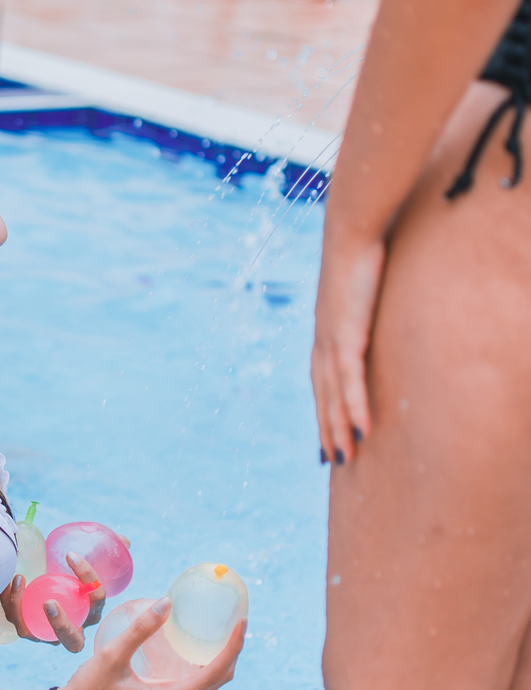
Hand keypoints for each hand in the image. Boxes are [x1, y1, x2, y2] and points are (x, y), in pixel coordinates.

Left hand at [0, 536, 128, 652]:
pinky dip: (10, 601)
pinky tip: (8, 580)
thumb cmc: (73, 577)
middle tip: (49, 602)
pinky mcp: (26, 630)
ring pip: (34, 634)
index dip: (89, 581)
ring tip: (19, 580)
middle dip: (61, 625)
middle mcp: (71, 631)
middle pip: (71, 640)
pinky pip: (16, 620)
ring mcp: (46, 635)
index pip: (96, 602)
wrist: (46, 587)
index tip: (71, 555)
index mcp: (91, 613)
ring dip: (24, 611)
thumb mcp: (86, 566)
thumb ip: (107, 552)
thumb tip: (124, 539)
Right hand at [53, 598, 244, 689]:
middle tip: (235, 619)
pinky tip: (194, 641)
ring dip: (219, 655)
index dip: (233, 646)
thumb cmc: (91, 687)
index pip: (216, 672)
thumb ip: (140, 629)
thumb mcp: (112, 655)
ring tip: (222, 627)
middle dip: (231, 649)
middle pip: (219, 677)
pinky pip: (193, 679)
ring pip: (208, 680)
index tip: (242, 621)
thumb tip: (167, 602)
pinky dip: (202, 661)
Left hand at [311, 233, 386, 464]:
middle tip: (336, 459)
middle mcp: (322, 340)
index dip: (323, 409)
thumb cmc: (357, 253)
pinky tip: (361, 426)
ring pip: (334, 393)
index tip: (327, 434)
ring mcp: (332, 338)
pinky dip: (354, 404)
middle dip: (327, 428)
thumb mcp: (357, 288)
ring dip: (339, 426)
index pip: (321, 380)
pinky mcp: (347, 332)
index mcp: (323, 332)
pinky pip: (350, 377)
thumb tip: (368, 313)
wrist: (349, 230)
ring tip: (347, 455)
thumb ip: (360, 307)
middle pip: (323, 394)